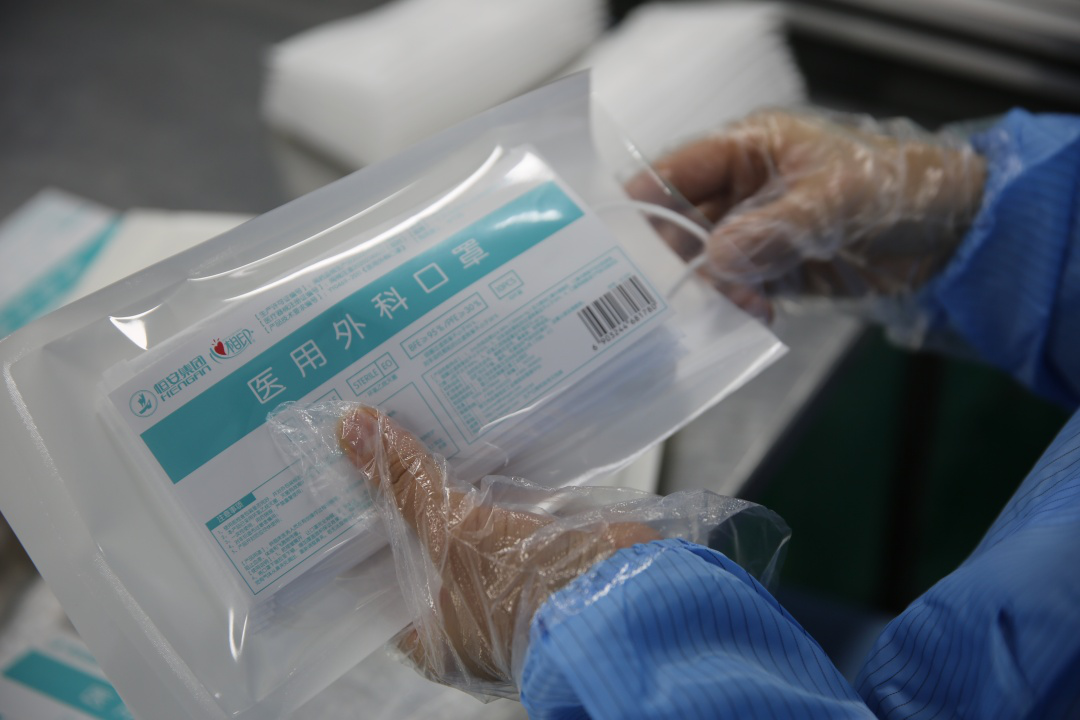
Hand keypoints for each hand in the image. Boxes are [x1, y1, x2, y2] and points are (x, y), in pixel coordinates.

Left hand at [337, 406, 659, 695]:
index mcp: (435, 640)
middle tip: (376, 447)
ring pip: (468, 532)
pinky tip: (478, 445)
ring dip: (452, 490)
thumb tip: (354, 430)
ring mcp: (510, 591)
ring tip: (418, 431)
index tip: (341, 490)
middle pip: (424, 552)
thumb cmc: (527, 590)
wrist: (624, 594)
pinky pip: (507, 520)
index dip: (359, 539)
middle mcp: (470, 622)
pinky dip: (494, 489)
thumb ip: (405, 483)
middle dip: (408, 503)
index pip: (379, 587)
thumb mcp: (453, 532)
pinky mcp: (545, 561)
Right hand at [636, 110, 986, 308]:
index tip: (618, 239)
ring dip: (711, 289)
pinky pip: (736, 290)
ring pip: (706, 264)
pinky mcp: (774, 270)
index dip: (644, 200)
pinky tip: (754, 316)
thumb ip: (772, 229)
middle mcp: (743, 190)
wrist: (952, 234)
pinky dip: (738, 307)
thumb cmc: (896, 188)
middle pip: (682, 223)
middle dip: (676, 258)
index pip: (678, 169)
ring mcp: (756, 233)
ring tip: (734, 305)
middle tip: (668, 292)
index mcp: (750, 148)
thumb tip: (714, 259)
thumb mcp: (834, 200)